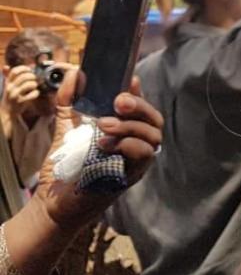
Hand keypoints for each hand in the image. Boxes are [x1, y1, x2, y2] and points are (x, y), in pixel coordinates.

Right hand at [3, 65, 56, 127]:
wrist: (8, 112)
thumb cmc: (10, 96)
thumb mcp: (7, 86)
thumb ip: (8, 76)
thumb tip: (5, 66)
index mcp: (8, 83)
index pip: (15, 71)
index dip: (24, 68)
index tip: (29, 70)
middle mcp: (10, 88)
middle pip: (24, 77)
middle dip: (32, 76)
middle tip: (34, 79)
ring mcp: (15, 95)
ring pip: (29, 85)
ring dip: (35, 84)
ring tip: (34, 85)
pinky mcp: (20, 102)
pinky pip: (32, 94)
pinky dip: (36, 93)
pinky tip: (35, 93)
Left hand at [34, 71, 161, 233]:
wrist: (52, 201)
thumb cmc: (65, 166)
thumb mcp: (66, 126)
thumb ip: (68, 100)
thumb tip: (74, 73)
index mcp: (125, 129)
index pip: (140, 106)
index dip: (139, 92)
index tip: (130, 80)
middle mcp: (135, 143)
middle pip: (154, 119)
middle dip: (139, 106)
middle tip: (118, 101)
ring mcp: (136, 161)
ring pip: (153, 136)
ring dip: (131, 126)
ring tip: (104, 124)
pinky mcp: (131, 177)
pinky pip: (144, 156)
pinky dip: (128, 145)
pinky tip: (106, 144)